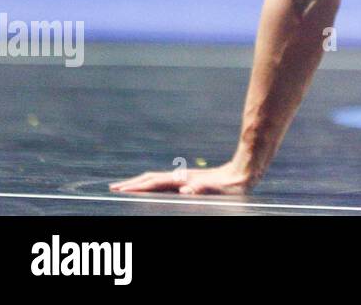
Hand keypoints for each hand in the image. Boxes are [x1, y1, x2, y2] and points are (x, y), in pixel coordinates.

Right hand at [110, 160, 255, 195]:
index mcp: (184, 179)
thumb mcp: (220, 188)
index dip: (136, 187)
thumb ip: (204, 188)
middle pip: (151, 179)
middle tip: (113, 188)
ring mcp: (187, 177)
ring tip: (128, 187)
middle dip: (132, 184)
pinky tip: (153, 188)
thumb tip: (187, 188)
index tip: (119, 191)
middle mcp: (183, 177)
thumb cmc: (234, 184)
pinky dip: (153, 184)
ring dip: (141, 183)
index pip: (154, 183)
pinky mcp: (192, 180)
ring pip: (158, 179)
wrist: (247, 169)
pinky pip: (166, 182)